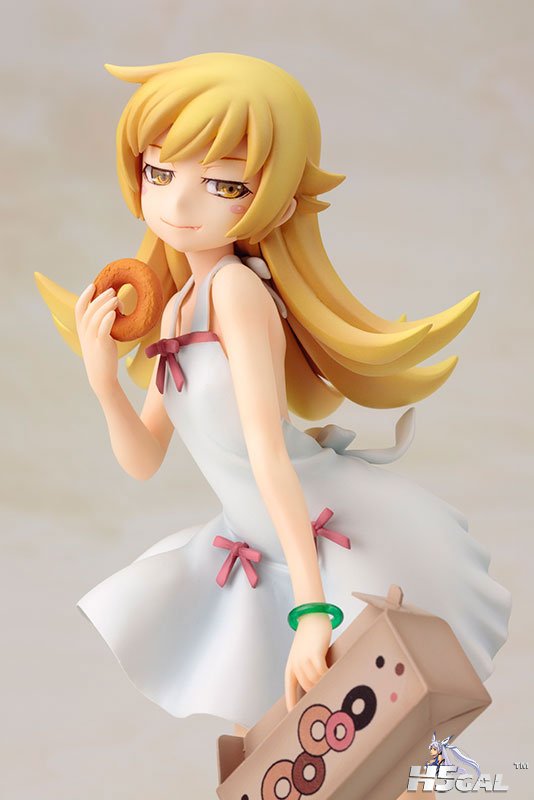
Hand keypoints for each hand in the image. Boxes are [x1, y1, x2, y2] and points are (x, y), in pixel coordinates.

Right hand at [74, 283, 120, 398]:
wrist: (102, 376)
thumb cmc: (103, 356)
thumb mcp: (99, 337)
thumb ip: (102, 324)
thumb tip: (114, 310)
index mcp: (82, 330)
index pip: (79, 308)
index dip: (85, 295)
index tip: (93, 285)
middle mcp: (84, 333)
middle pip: (89, 310)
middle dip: (100, 297)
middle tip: (112, 290)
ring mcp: (92, 339)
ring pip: (96, 318)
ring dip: (105, 305)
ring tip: (116, 298)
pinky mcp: (101, 345)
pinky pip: (103, 330)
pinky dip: (107, 320)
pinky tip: (114, 312)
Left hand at [284, 612, 331, 712]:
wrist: (311, 615)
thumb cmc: (311, 635)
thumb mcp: (305, 653)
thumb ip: (309, 667)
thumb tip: (321, 682)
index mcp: (290, 666)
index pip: (290, 690)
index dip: (292, 704)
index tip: (295, 717)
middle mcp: (295, 665)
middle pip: (308, 689)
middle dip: (317, 696)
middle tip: (330, 701)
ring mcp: (303, 660)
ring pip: (316, 682)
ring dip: (326, 686)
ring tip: (336, 690)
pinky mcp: (314, 655)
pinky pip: (322, 673)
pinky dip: (329, 678)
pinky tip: (336, 678)